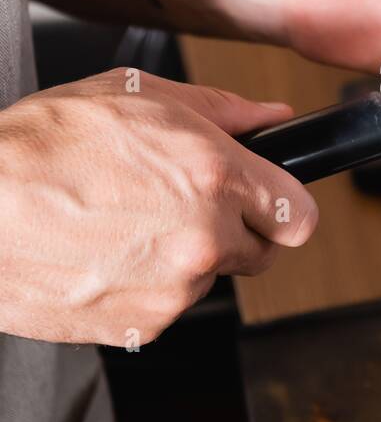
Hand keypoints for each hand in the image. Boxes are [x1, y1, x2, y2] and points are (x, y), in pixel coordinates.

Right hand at [0, 70, 317, 345]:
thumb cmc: (39, 149)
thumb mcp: (135, 95)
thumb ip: (221, 110)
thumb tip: (269, 118)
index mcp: (214, 176)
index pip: (298, 216)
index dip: (284, 207)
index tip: (269, 203)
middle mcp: (203, 239)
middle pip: (260, 253)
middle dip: (233, 231)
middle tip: (181, 206)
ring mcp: (172, 290)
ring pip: (206, 280)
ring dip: (182, 259)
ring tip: (123, 223)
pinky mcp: (139, 326)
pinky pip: (164, 307)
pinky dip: (143, 286)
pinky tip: (104, 252)